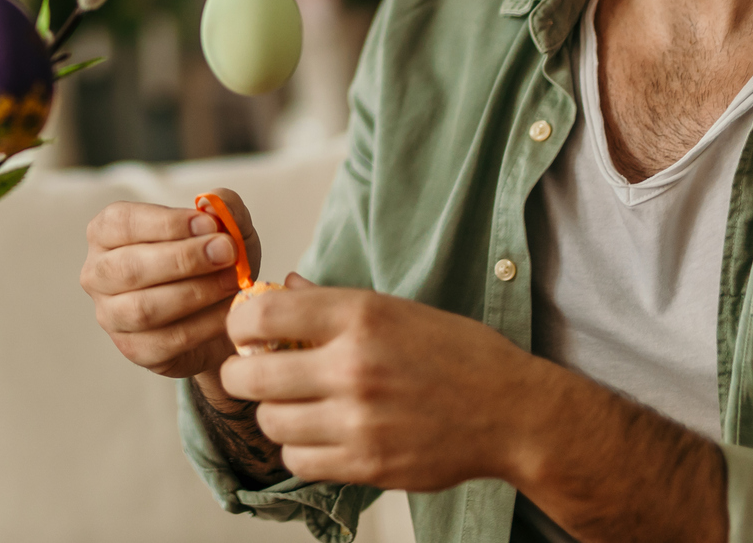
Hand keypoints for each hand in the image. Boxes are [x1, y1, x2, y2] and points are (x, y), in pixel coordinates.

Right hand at [81, 189, 259, 386]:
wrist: (219, 313)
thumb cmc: (211, 261)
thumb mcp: (223, 227)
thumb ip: (223, 207)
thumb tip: (212, 205)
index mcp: (106, 232)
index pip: (122, 222)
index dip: (165, 223)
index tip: (208, 224)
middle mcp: (98, 273)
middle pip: (129, 267)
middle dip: (183, 259)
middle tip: (227, 252)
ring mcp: (110, 315)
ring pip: (144, 308)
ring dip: (194, 293)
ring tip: (232, 282)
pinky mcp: (133, 349)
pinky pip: (166, 341)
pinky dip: (202, 326)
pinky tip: (228, 313)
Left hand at [219, 275, 539, 492]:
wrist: (513, 412)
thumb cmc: (455, 353)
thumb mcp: (395, 309)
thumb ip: (331, 301)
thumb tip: (280, 287)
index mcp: (360, 315)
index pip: (262, 315)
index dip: (239, 324)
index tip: (245, 332)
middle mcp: (354, 367)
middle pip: (253, 375)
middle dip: (240, 374)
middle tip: (251, 373)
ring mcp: (360, 421)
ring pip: (271, 422)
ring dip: (273, 413)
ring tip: (293, 405)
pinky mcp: (368, 465)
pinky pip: (299, 463)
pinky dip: (298, 450)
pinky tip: (317, 435)